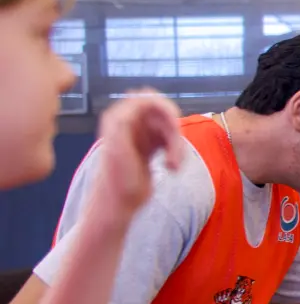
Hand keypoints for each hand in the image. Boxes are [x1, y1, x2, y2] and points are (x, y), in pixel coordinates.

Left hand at [83, 92, 181, 222]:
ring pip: (170, 128)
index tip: (174, 129)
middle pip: (164, 113)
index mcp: (119, 118)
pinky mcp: (151, 148)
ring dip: (177, 146)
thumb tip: (139, 98)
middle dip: (174, 132)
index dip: (166, 109)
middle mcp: (130, 123)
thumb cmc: (117, 180)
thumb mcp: (118, 148)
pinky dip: (177, 152)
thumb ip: (124, 119)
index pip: (148, 98)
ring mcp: (141, 135)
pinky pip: (171, 140)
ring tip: (173, 166)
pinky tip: (172, 167)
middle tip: (174, 153)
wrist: (117, 205)